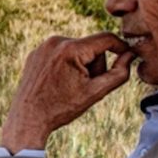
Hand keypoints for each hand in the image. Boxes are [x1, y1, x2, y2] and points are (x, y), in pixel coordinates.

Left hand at [2, 33, 133, 151]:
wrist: (27, 118)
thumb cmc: (61, 108)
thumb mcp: (96, 93)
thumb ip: (119, 73)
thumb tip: (130, 55)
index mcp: (71, 49)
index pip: (106, 39)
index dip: (121, 47)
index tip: (128, 56)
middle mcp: (56, 41)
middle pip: (91, 47)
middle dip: (95, 65)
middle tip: (85, 86)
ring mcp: (43, 46)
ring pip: (77, 50)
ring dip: (80, 65)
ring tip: (70, 86)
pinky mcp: (36, 53)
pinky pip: (61, 54)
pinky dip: (66, 65)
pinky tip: (58, 83)